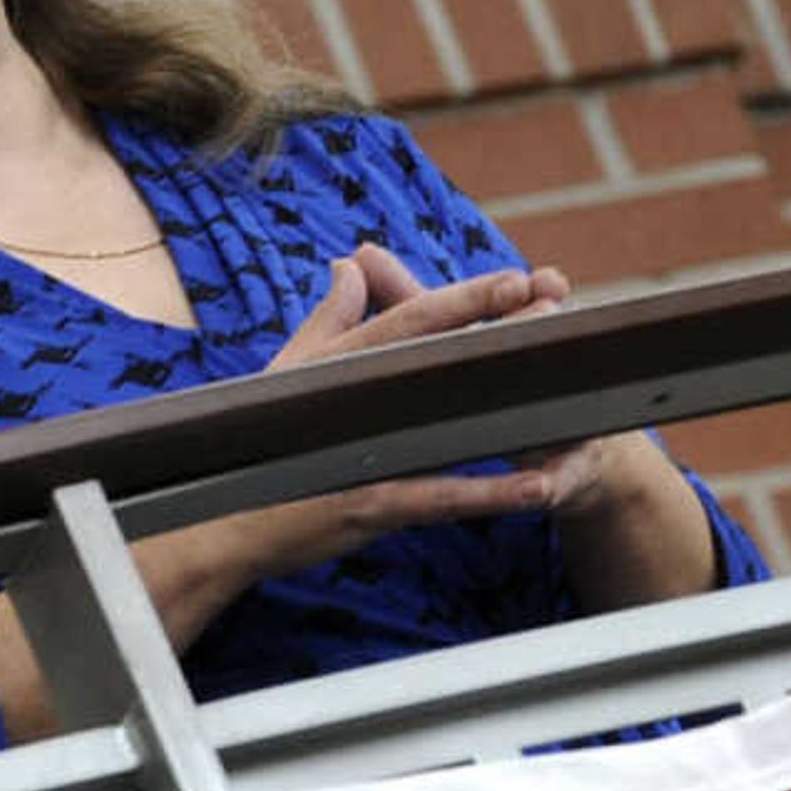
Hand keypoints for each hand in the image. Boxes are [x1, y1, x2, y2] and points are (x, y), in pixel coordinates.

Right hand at [239, 245, 580, 559]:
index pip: (411, 319)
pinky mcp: (372, 505)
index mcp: (339, 365)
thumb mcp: (288, 375)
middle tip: (555, 310)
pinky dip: (490, 493)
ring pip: (450, 425)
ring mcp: (365, 454)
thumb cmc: (256, 448)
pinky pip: (443, 496)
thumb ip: (328, 319)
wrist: (223, 524)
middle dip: (501, 335)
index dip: (467, 297)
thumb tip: (349, 265)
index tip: (516, 277)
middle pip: (442, 361)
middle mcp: (355, 403)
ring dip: (509, 410)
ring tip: (567, 399)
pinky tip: (536, 487)